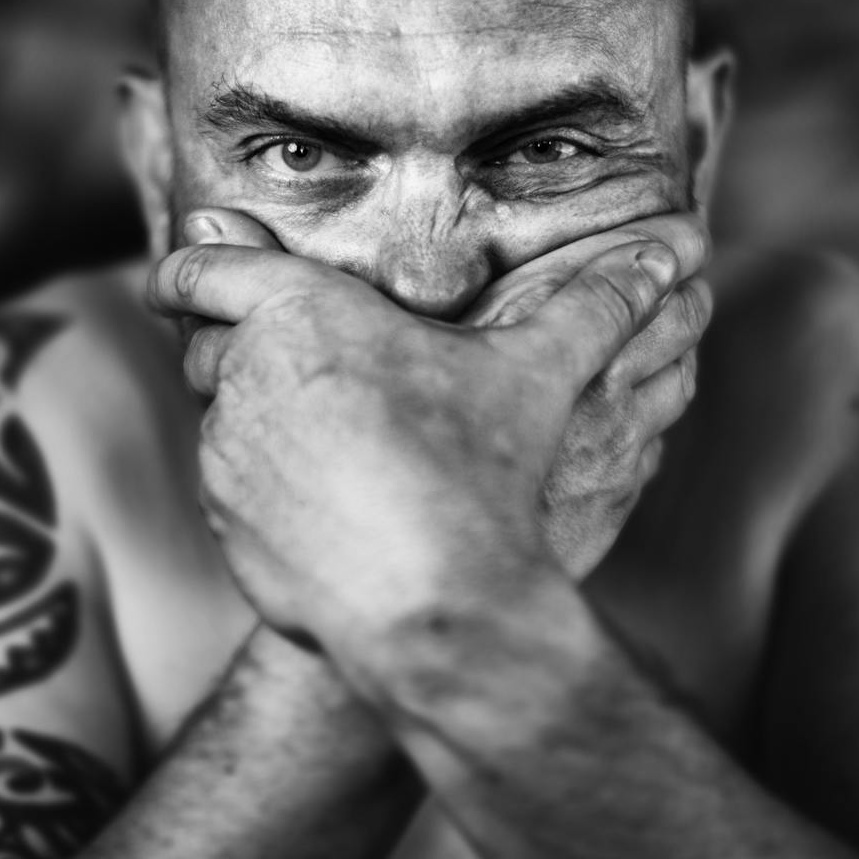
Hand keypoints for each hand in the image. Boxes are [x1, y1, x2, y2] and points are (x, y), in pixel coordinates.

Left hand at [148, 216, 709, 655]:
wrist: (439, 606)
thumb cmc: (481, 474)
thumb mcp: (538, 376)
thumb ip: (594, 305)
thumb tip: (672, 252)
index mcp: (298, 315)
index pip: (200, 269)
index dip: (189, 264)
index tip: (186, 268)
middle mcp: (244, 379)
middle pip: (206, 346)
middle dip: (240, 348)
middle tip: (302, 365)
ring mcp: (227, 462)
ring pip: (222, 423)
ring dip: (262, 423)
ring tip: (338, 445)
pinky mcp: (227, 532)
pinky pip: (235, 497)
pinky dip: (270, 493)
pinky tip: (337, 509)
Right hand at [463, 218, 711, 577]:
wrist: (435, 578)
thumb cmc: (414, 465)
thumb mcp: (437, 368)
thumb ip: (480, 322)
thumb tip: (486, 278)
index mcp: (547, 348)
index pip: (633, 276)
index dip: (666, 246)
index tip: (685, 230)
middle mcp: (598, 394)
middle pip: (676, 326)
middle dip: (688, 294)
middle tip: (692, 274)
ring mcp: (616, 452)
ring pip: (676, 387)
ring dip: (680, 354)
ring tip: (679, 332)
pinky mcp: (613, 502)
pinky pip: (652, 450)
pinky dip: (654, 422)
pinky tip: (641, 418)